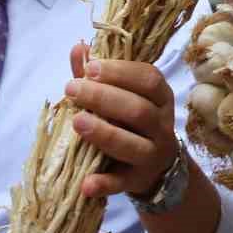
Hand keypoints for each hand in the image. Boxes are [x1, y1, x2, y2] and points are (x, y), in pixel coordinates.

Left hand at [64, 42, 178, 198]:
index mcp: (160, 97)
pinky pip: (122, 183)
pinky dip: (104, 184)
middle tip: (71, 89)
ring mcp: (153, 155)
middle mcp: (161, 126)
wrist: (156, 166)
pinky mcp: (138, 180)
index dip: (120, 72)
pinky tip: (86, 184)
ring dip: (104, 133)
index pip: (148, 79)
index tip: (89, 67)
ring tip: (76, 122)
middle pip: (138, 110)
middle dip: (104, 98)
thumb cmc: (132, 120)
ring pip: (133, 145)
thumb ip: (98, 74)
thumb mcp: (123, 94)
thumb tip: (78, 48)